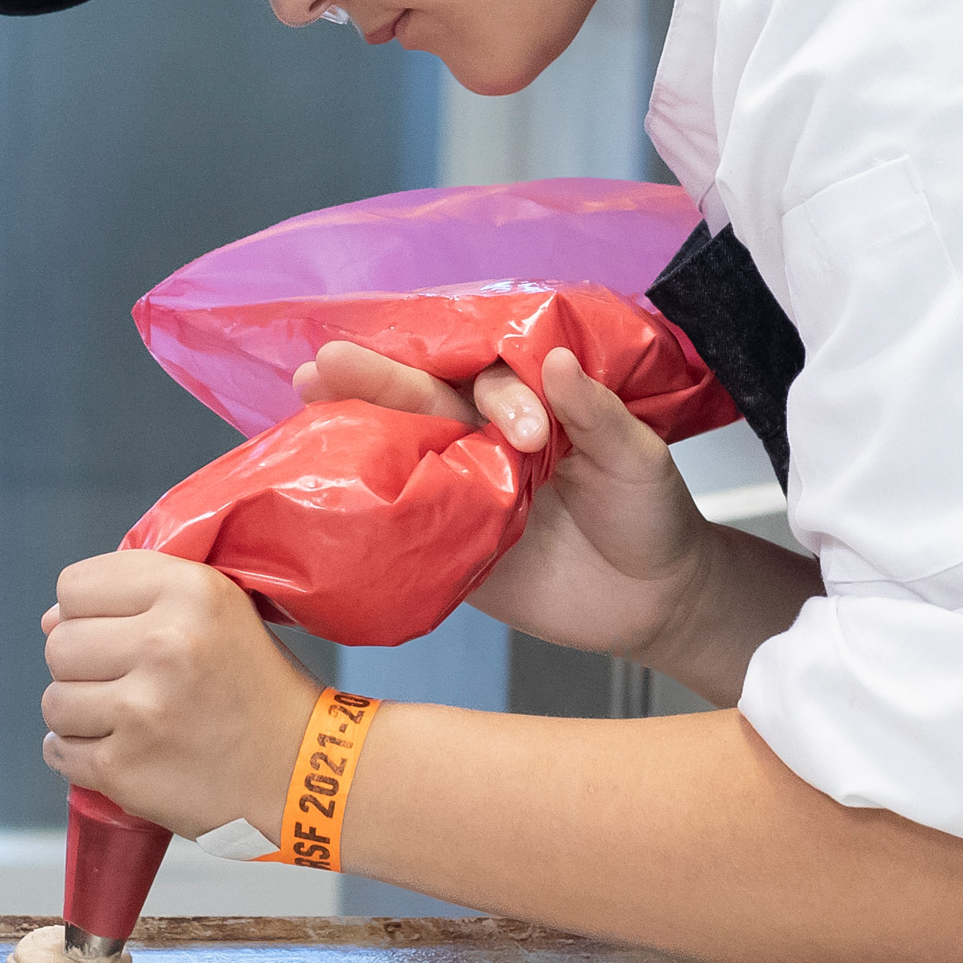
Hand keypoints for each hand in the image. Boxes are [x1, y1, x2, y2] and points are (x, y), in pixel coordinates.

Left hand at [39, 548, 313, 835]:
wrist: (302, 773)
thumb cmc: (258, 688)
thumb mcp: (221, 610)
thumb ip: (142, 596)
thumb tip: (50, 618)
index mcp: (190, 592)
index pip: (75, 587)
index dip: (87, 612)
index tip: (116, 633)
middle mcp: (164, 644)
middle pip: (58, 644)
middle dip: (82, 666)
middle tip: (126, 682)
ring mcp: (141, 711)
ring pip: (53, 701)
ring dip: (80, 713)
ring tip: (126, 720)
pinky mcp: (125, 769)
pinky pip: (59, 752)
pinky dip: (78, 755)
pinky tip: (120, 750)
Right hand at [295, 339, 715, 669]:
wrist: (654, 601)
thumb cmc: (652, 516)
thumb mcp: (638, 457)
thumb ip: (596, 412)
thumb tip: (554, 362)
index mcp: (531, 409)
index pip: (493, 384)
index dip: (500, 398)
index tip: (531, 434)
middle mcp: (487, 442)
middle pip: (425, 402)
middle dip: (377, 380)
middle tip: (329, 361)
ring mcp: (464, 491)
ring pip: (403, 451)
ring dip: (354, 425)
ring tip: (307, 393)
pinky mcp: (453, 545)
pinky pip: (405, 523)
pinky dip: (364, 506)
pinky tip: (323, 485)